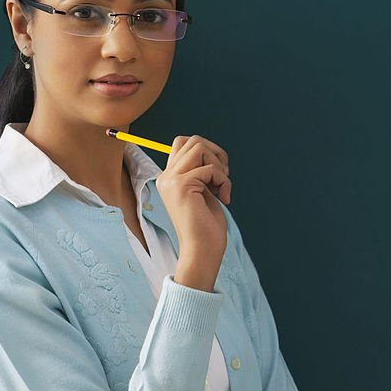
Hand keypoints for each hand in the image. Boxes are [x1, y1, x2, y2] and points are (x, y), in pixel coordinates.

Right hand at [156, 135, 230, 290]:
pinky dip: (224, 181)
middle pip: (191, 140)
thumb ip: (201, 171)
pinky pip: (210, 168)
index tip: (219, 173)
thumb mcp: (203, 191)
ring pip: (199, 148)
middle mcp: (166, 177)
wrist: (202, 250)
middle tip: (224, 175)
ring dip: (219, 166)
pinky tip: (224, 198)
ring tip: (221, 188)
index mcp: (169, 178)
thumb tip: (212, 150)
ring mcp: (171, 180)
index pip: (183, 143)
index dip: (207, 151)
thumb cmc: (207, 226)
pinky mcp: (181, 186)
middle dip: (215, 152)